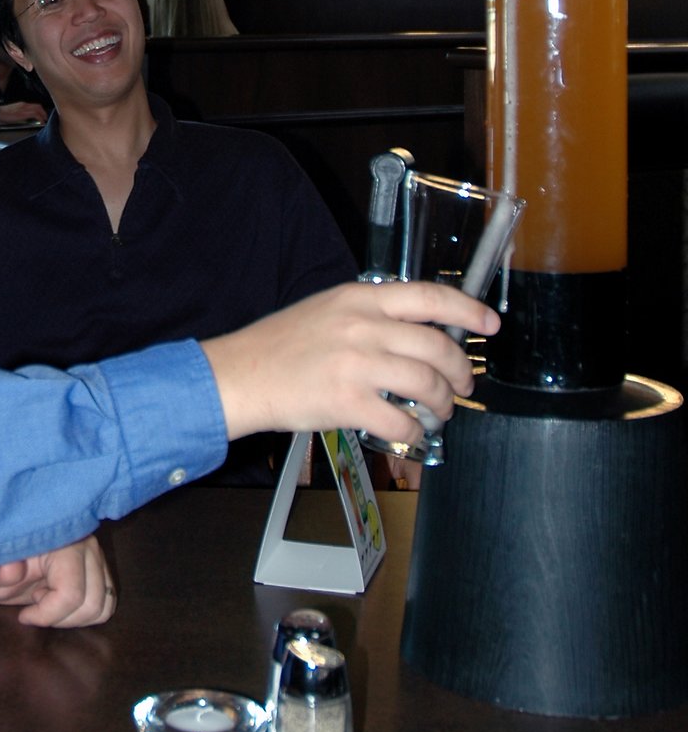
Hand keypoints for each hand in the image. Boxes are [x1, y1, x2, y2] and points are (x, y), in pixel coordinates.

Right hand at [0, 100, 48, 124]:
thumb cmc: (4, 113)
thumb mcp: (14, 110)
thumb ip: (21, 112)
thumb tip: (26, 117)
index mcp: (22, 104)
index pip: (34, 105)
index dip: (40, 109)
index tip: (42, 114)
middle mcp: (24, 105)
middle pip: (38, 106)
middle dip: (43, 112)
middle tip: (45, 117)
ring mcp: (24, 109)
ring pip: (38, 109)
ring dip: (43, 115)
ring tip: (45, 120)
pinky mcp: (24, 114)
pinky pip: (35, 115)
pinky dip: (40, 118)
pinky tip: (41, 122)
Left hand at [0, 534, 115, 627]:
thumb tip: (11, 571)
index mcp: (58, 540)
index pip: (71, 592)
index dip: (48, 614)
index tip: (24, 615)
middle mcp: (85, 544)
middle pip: (92, 602)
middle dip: (62, 616)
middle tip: (36, 605)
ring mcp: (95, 554)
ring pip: (104, 604)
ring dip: (75, 615)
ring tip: (47, 601)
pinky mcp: (98, 566)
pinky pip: (106, 601)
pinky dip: (84, 612)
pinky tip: (59, 601)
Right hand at [200, 280, 498, 448]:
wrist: (242, 374)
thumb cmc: (281, 344)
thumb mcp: (328, 309)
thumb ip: (371, 314)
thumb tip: (418, 332)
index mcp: (360, 298)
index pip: (429, 297)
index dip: (468, 310)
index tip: (490, 324)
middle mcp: (363, 326)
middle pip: (437, 346)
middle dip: (460, 371)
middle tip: (462, 386)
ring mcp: (356, 364)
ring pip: (427, 385)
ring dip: (442, 405)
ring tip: (438, 413)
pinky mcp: (347, 401)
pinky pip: (401, 421)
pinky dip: (414, 432)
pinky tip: (410, 434)